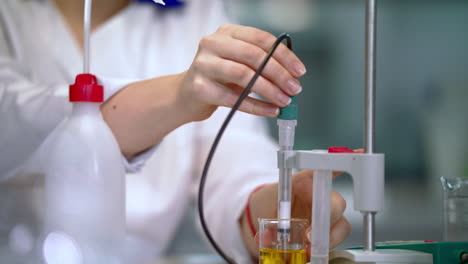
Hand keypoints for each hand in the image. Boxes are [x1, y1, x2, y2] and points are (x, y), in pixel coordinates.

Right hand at [177, 24, 305, 121]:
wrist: (185, 95)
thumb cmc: (218, 78)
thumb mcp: (237, 62)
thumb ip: (260, 62)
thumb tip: (292, 76)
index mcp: (226, 32)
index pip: (261, 39)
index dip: (284, 55)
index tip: (299, 71)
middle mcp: (213, 43)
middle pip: (253, 56)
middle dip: (279, 74)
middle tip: (294, 88)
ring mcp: (203, 65)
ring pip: (244, 75)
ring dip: (269, 90)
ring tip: (284, 101)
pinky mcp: (199, 88)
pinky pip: (234, 99)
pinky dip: (256, 106)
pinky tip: (271, 110)